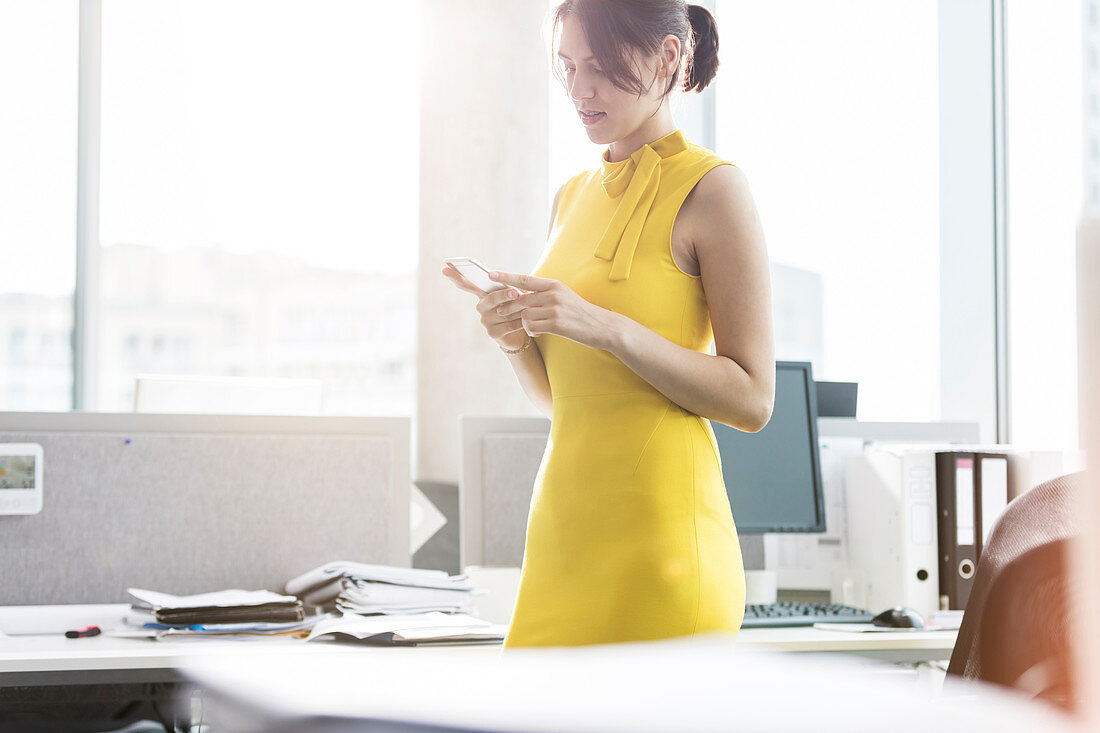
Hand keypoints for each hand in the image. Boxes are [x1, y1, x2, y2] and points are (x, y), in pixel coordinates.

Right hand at [441, 263, 528, 349]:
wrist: (523, 331)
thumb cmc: (518, 308)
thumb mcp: (515, 295)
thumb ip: (511, 288)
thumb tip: (514, 289)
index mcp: (483, 293)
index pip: (467, 284)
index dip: (455, 276)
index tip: (445, 267)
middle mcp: (481, 307)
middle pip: (490, 298)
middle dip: (503, 295)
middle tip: (515, 293)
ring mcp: (485, 321)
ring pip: (503, 312)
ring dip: (518, 309)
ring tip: (529, 307)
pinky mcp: (493, 333)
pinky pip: (508, 324)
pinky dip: (519, 321)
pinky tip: (526, 320)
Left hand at [487, 270, 618, 349]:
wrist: (601, 326)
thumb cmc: (580, 313)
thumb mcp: (563, 296)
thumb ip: (544, 293)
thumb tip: (522, 294)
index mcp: (553, 285)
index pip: (524, 279)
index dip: (506, 277)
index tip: (490, 275)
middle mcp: (553, 294)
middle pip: (520, 299)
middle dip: (508, 307)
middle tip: (502, 312)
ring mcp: (555, 308)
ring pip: (524, 315)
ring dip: (524, 323)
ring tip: (533, 327)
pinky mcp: (557, 324)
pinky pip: (532, 327)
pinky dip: (532, 332)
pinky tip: (539, 333)